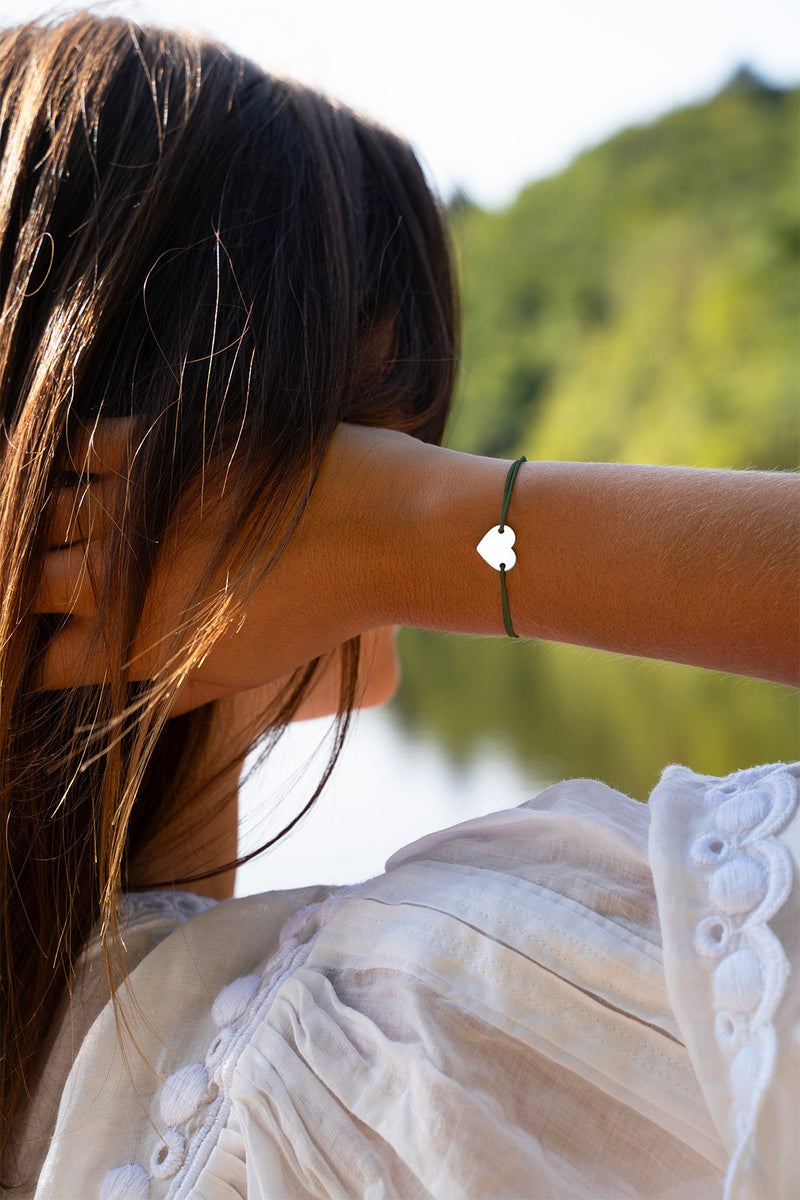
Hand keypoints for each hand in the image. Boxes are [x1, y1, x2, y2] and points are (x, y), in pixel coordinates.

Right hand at [33, 420, 398, 713]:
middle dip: (19, 590)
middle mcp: (112, 587)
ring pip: (41, 517)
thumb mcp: (242, 672)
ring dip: (32, 520)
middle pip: (25, 589)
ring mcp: (126, 515)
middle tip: (32, 585)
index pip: (39, 666)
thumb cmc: (323, 616)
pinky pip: (82, 446)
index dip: (23, 662)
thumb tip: (129, 707)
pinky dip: (64, 450)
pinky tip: (60, 453)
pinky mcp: (153, 452)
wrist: (378, 537)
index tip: (27, 649)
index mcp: (134, 650)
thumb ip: (175, 689)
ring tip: (35, 520)